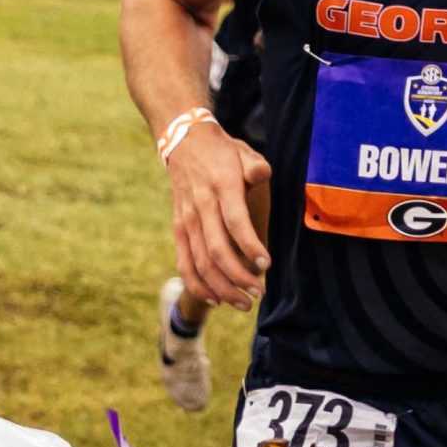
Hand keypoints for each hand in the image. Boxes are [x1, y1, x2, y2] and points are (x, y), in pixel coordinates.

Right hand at [166, 124, 270, 311]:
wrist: (184, 144)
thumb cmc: (224, 152)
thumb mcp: (243, 150)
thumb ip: (254, 165)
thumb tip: (260, 174)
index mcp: (221, 187)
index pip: (235, 222)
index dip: (250, 245)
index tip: (267, 264)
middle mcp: (200, 207)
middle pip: (216, 250)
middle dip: (238, 276)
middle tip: (259, 292)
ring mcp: (186, 221)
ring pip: (200, 263)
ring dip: (222, 287)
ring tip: (244, 302)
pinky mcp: (179, 230)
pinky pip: (184, 263)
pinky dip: (198, 285)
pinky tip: (216, 299)